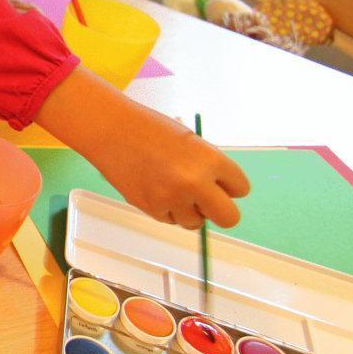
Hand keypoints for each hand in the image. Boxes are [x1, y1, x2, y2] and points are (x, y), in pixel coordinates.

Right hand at [36, 66, 248, 228]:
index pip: (241, 188)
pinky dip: (166, 210)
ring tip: (171, 188)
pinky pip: (171, 220)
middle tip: (207, 202)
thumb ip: (208, 168)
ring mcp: (173, 199)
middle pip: (229, 218)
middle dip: (220, 211)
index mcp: (210, 160)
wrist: (111, 130)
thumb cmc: (151, 130)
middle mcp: (195, 183)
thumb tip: (219, 197)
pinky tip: (154, 188)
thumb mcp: (190, 142)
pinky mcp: (152, 209)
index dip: (229, 185)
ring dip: (189, 211)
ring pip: (196, 223)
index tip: (217, 181)